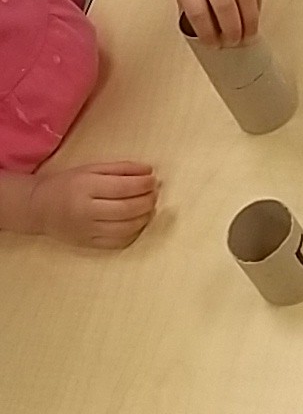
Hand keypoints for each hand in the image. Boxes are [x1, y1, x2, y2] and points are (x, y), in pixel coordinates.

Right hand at [30, 162, 158, 248]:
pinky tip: (137, 222)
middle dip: (147, 201)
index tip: (153, 179)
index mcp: (85, 188)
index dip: (144, 184)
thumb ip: (120, 168)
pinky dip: (134, 233)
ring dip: (144, 218)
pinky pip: (118, 242)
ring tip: (149, 207)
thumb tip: (148, 171)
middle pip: (127, 209)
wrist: (39, 208)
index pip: (123, 187)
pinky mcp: (89, 245)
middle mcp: (86, 211)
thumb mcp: (91, 168)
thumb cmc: (68, 184)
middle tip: (154, 194)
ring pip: (126, 229)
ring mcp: (87, 231)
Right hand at [134, 0, 261, 45]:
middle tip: (244, 41)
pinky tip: (205, 34)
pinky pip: (194, 5)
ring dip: (225, 30)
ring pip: (220, 8)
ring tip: (226, 43)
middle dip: (244, 27)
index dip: (256, 12)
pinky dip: (202, 24)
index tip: (255, 26)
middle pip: (241, 1)